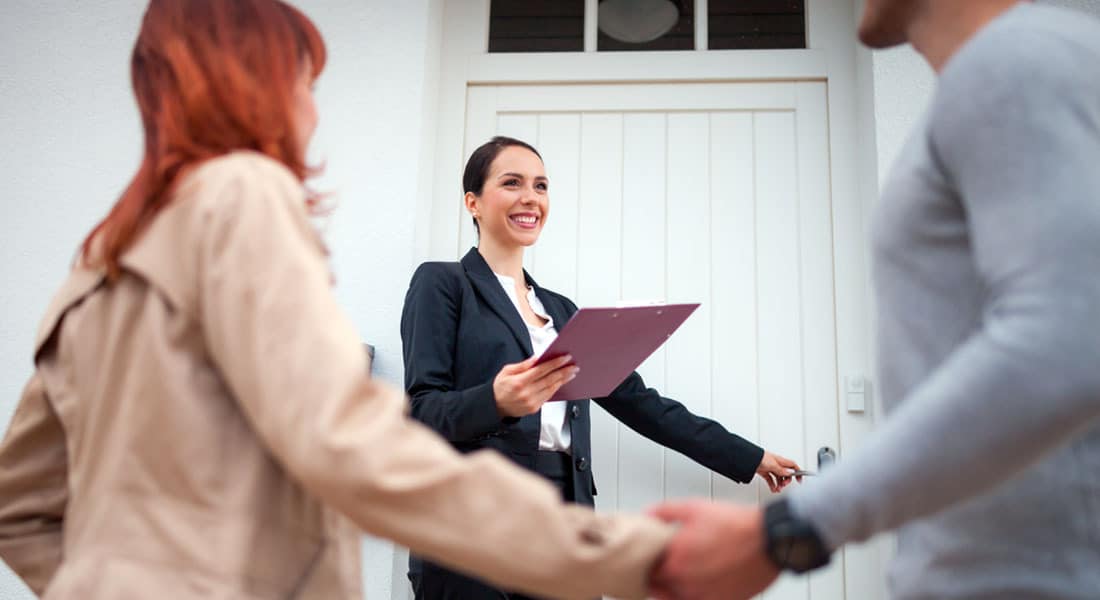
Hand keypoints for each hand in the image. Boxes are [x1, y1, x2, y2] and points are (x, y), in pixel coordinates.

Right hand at [492, 355, 577, 416]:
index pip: (541, 370)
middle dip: (563, 371)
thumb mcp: (507, 371)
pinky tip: (561, 382)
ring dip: (563, 380)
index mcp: (519, 382)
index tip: (565, 358)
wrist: (495, 407)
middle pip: (549, 380)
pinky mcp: (534, 408)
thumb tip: (537, 358)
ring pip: (551, 389)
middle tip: (573, 365)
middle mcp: (526, 393)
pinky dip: (556, 388)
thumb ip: (523, 365)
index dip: (554, 363)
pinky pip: (548, 396)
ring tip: (571, 372)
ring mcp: (531, 402)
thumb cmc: (500, 387)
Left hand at [649, 500, 778, 599]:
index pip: (647, 569)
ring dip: (674, 587)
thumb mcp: (694, 508)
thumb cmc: (736, 524)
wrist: (769, 539)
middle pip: (659, 586)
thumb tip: (647, 515)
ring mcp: (704, 596)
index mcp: (676, 559)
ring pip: (676, 598)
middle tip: (667, 562)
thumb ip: (664, 512)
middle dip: (660, 574)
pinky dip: (694, 594)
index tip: (652, 555)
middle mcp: (687, 582)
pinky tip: (701, 580)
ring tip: (687, 570)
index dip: (648, 561)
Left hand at [757, 451, 800, 492]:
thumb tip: (789, 474)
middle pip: (786, 474)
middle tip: (784, 485)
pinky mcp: (764, 472)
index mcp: (781, 461)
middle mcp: (776, 464)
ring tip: (778, 489)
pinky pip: (771, 480)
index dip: (798, 472)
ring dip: (779, 485)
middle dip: (786, 481)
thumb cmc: (760, 457)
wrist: (748, 458)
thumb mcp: (773, 464)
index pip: (793, 466)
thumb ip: (781, 470)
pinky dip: (772, 485)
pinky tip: (773, 489)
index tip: (799, 480)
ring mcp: (770, 468)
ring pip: (778, 478)